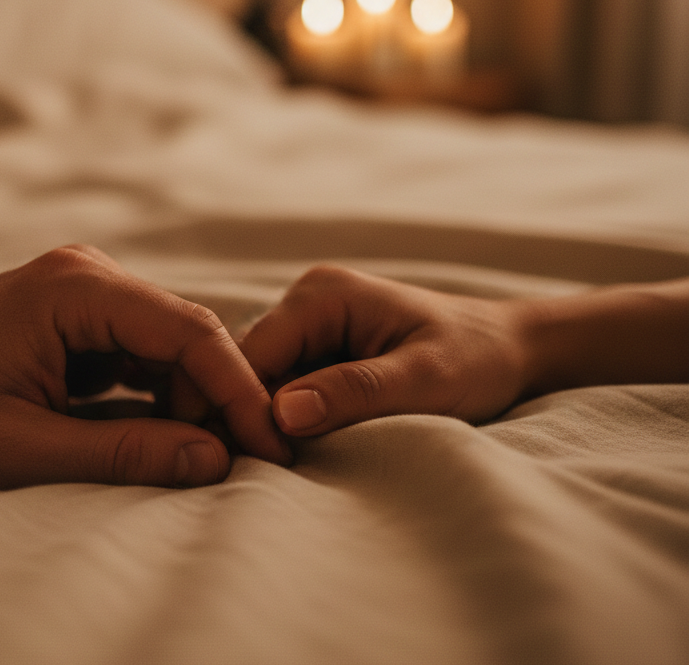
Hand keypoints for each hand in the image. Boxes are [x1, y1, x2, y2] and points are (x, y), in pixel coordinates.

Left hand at [0, 246, 290, 487]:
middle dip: (219, 399)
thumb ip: (121, 453)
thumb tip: (214, 460)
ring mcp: (83, 291)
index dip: (237, 390)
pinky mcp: (79, 316)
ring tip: (200, 460)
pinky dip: (160, 395)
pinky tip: (163, 437)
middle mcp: (86, 274)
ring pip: (169, 345)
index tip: (269, 446)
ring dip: (191, 400)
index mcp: (71, 289)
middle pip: (185, 334)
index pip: (187, 331)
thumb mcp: (20, 448)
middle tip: (242, 467)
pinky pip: (142, 352)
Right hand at [239, 267, 529, 436]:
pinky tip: (309, 447)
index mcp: (323, 293)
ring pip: (267, 380)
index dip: (249, 406)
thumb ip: (355, 392)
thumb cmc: (478, 359)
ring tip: (292, 463)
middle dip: (259, 416)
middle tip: (274, 468)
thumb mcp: (424, 380)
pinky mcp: (322, 348)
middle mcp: (308, 299)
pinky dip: (296, 418)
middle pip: (254, 366)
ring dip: (276, 421)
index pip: (254, 352)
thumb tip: (283, 414)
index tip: (264, 459)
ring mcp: (314, 323)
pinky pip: (290, 385)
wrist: (513, 350)